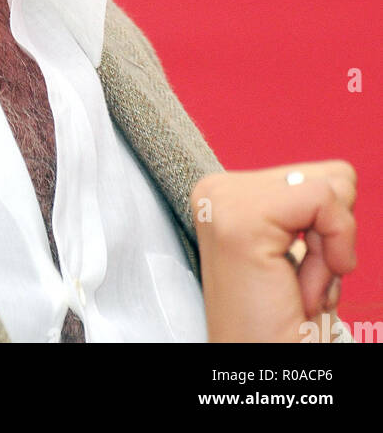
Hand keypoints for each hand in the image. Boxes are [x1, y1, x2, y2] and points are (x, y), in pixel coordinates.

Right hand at [190, 161, 356, 342]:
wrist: (264, 380)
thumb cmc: (286, 329)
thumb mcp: (299, 250)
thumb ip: (308, 205)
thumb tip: (340, 177)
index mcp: (228, 196)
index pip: (317, 178)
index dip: (330, 233)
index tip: (301, 276)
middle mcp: (217, 190)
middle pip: (330, 177)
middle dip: (332, 236)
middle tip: (300, 284)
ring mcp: (223, 201)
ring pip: (332, 186)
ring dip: (330, 250)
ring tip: (297, 288)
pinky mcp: (239, 221)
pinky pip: (326, 200)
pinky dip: (334, 252)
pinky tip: (302, 290)